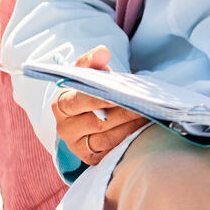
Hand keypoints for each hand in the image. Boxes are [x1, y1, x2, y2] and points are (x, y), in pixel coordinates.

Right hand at [52, 45, 149, 164]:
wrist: (93, 110)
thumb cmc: (91, 89)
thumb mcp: (90, 73)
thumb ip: (93, 61)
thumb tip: (102, 51)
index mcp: (60, 106)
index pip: (77, 103)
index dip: (97, 100)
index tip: (117, 96)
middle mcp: (65, 129)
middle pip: (98, 122)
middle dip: (124, 113)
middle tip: (145, 105)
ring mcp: (77, 146)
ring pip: (108, 138)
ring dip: (131, 126)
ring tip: (149, 115)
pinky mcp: (91, 158)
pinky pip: (112, 150)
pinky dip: (129, 140)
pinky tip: (143, 129)